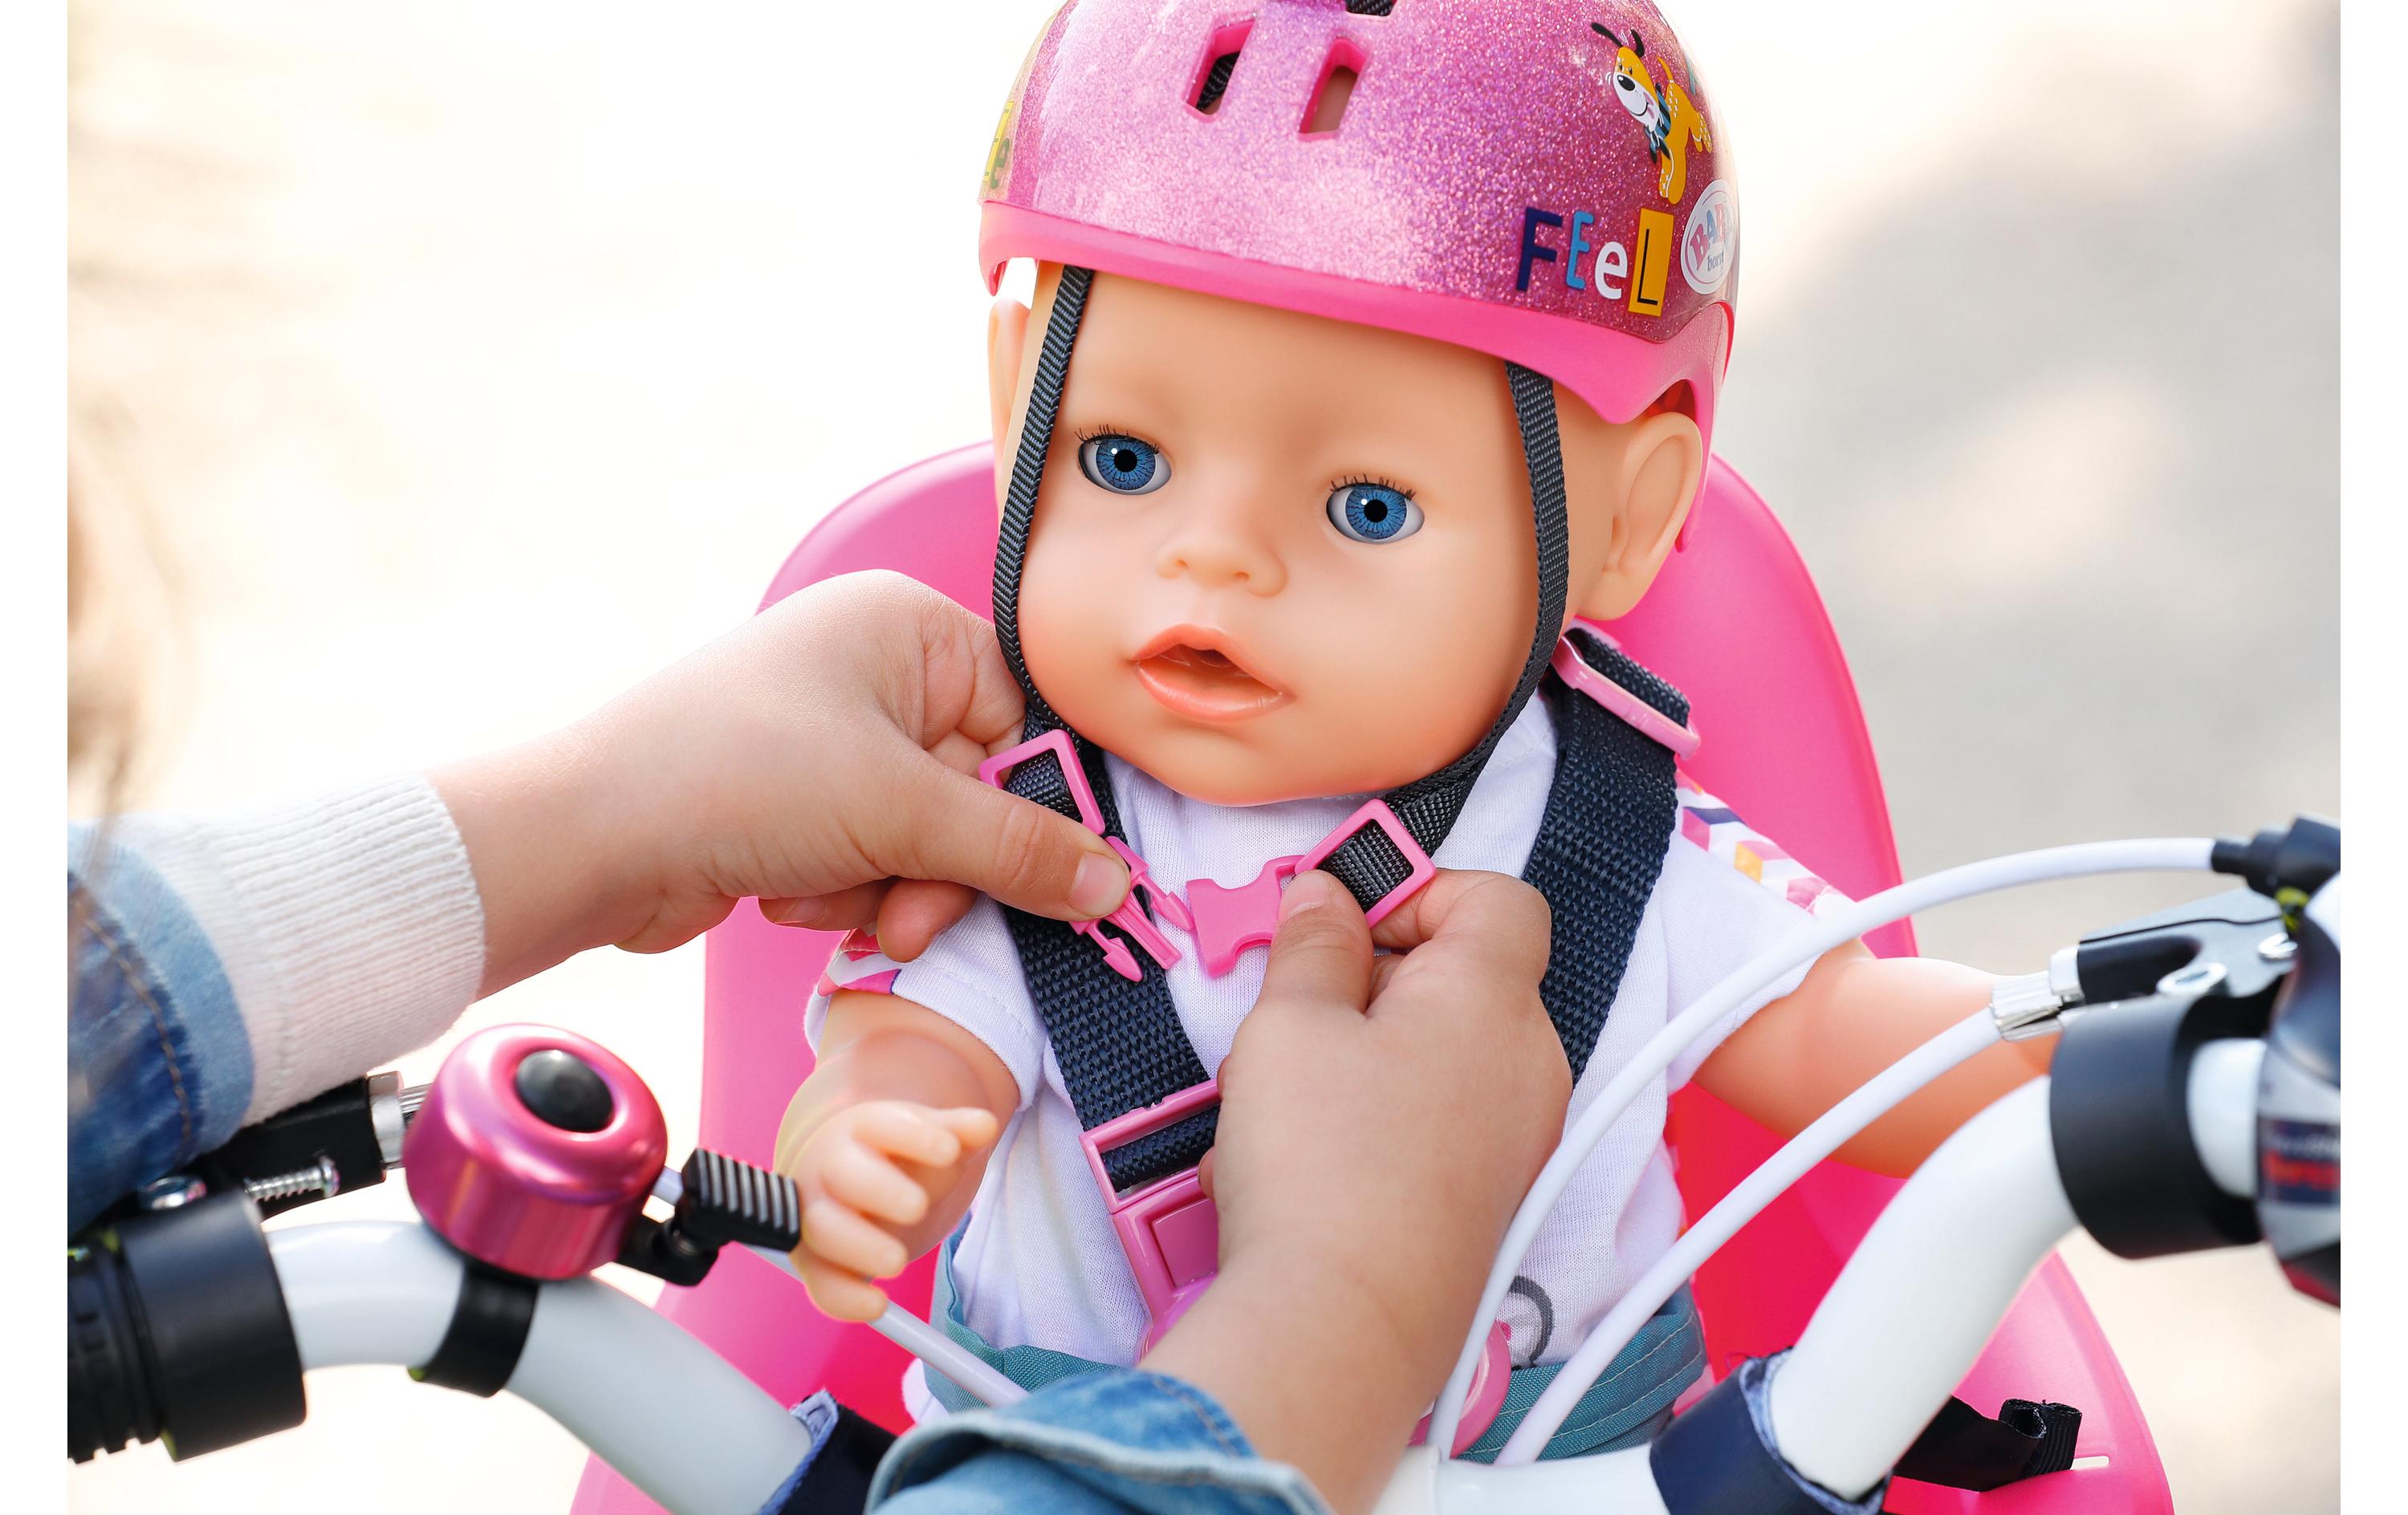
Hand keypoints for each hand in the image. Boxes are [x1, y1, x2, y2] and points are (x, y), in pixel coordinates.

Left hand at [431, 570, 1132, 992]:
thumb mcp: (899, 812)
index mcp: (905, 629)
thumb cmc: (735, 777)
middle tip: (912, 909)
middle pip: (977, 791)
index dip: (1031, 802)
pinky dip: (843, 892)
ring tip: (828, 896)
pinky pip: (871, 860)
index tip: (1050, 872)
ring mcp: (830, 737)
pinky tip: (789, 895)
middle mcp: (870, 670)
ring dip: (889, 889)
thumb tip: (1114, 882)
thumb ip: (1018, 851)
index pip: (1023, 717)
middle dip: (941, 866)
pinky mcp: (796, 801)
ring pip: (925, 841)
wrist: (585, 840)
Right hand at [775, 1097, 999, 1321]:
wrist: (852, 1181)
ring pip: (822, 1230)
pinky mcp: (816, 1262)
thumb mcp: (928, 1138)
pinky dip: (844, 1299)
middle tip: (919, 1207)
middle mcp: (830, 1168)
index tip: (950, 1150)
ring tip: (899, 1261)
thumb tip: (984, 1126)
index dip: (915, 1136)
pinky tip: (878, 1305)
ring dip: (858, 1246)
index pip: (883, 1124)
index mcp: (862, 1128)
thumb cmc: (896, 1157)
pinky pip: (821, 1283)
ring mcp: (817, 1215)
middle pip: (844, 1173)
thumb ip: (957, 1132)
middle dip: (879, 1189)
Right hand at [1147, 868, 1566, 1512]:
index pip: (1497, 898)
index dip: (1418, 891)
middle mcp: (1530, 1065)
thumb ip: (1313, 943)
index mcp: (1494, 999)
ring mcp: (1518, 1140)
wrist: (1344, 1328)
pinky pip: (1433, 1128)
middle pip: (1462, 980)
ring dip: (1358, 1060)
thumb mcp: (1288, 1021)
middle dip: (1370, 984)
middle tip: (1293, 1013)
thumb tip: (1327, 897)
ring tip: (1279, 1101)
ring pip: (1437, 1058)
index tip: (1343, 922)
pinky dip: (1371, 1126)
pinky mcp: (1490, 1201)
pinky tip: (1297, 1166)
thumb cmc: (1322, 1166)